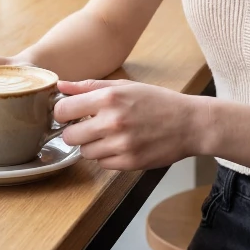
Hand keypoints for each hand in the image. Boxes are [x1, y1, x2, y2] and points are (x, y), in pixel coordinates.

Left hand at [54, 78, 209, 170]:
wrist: (189, 123)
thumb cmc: (158, 101)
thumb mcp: (125, 86)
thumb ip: (90, 86)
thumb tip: (60, 85)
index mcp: (109, 98)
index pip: (63, 110)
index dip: (63, 113)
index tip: (70, 114)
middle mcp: (112, 121)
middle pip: (69, 136)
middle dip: (76, 132)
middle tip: (90, 126)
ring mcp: (120, 144)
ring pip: (85, 152)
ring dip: (93, 145)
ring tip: (111, 135)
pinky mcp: (128, 162)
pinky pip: (102, 164)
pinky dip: (108, 156)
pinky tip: (122, 145)